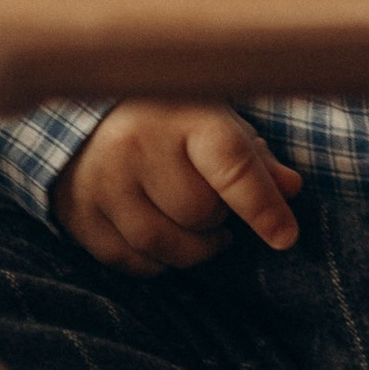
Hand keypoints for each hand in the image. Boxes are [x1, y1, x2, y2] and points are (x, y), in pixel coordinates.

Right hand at [55, 103, 302, 273]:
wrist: (87, 108)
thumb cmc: (170, 118)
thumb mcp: (218, 122)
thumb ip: (256, 159)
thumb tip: (292, 189)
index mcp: (182, 115)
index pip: (232, 168)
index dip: (263, 208)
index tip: (286, 237)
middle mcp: (136, 145)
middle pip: (198, 214)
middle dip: (216, 218)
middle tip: (212, 203)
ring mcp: (100, 181)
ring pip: (162, 245)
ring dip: (190, 248)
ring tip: (194, 227)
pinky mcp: (76, 212)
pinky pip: (128, 260)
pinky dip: (154, 261)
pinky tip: (161, 237)